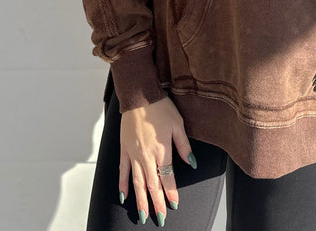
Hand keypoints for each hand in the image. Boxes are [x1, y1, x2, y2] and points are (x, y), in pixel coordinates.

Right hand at [119, 96, 195, 225]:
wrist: (139, 96)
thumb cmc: (160, 107)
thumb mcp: (178, 124)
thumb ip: (184, 146)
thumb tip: (192, 163)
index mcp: (162, 150)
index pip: (167, 178)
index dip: (171, 193)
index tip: (174, 205)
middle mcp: (147, 156)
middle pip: (152, 185)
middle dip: (156, 203)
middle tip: (160, 219)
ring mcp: (134, 154)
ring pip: (137, 182)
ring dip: (141, 200)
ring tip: (143, 215)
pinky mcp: (124, 149)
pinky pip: (123, 171)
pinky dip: (123, 185)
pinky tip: (124, 197)